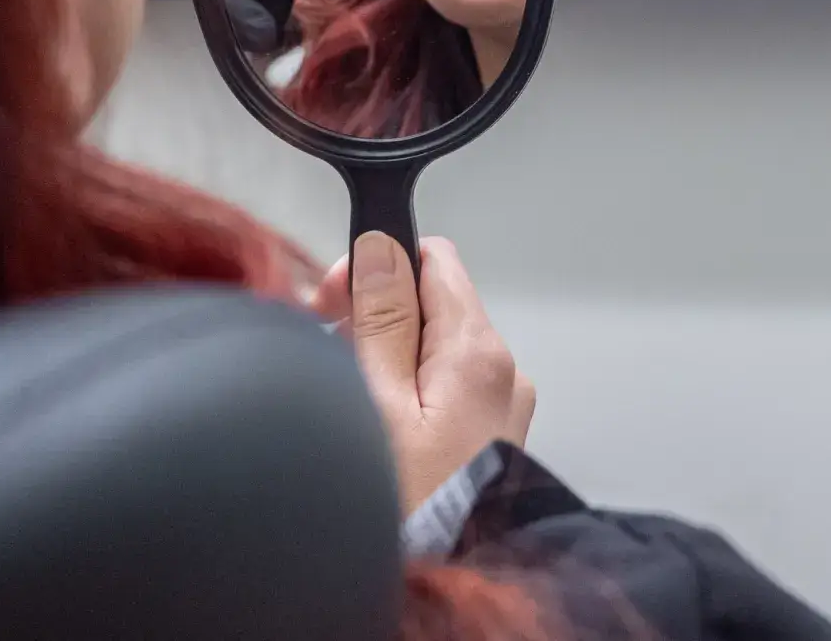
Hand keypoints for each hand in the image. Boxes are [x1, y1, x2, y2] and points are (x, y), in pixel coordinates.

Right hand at [314, 233, 534, 515]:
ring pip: (432, 348)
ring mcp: (500, 409)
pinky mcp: (490, 439)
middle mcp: (503, 374)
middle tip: (327, 350)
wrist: (449, 585)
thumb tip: (381, 246)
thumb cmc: (414, 510)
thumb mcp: (377, 403)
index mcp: (478, 353)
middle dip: (373, 315)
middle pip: (431, 301)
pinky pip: (444, 390)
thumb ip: (382, 318)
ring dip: (385, 357)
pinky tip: (375, 426)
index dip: (375, 265)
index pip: (432, 258)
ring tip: (348, 399)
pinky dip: (406, 393)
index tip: (333, 298)